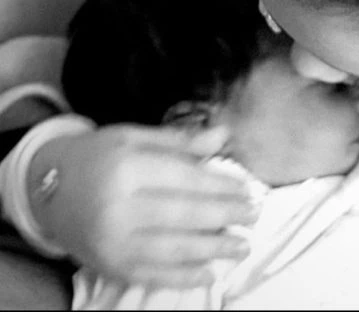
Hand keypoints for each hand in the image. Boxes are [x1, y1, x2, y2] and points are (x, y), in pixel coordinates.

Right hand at [30, 124, 257, 287]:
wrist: (48, 189)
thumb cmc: (97, 156)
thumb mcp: (135, 136)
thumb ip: (180, 141)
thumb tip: (224, 136)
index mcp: (128, 168)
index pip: (186, 180)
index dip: (221, 186)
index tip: (249, 189)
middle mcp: (119, 208)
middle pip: (185, 215)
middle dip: (225, 217)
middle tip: (254, 215)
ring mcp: (114, 243)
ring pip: (174, 249)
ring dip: (214, 249)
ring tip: (243, 244)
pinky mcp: (110, 267)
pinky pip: (154, 275)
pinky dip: (184, 277)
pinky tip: (210, 273)